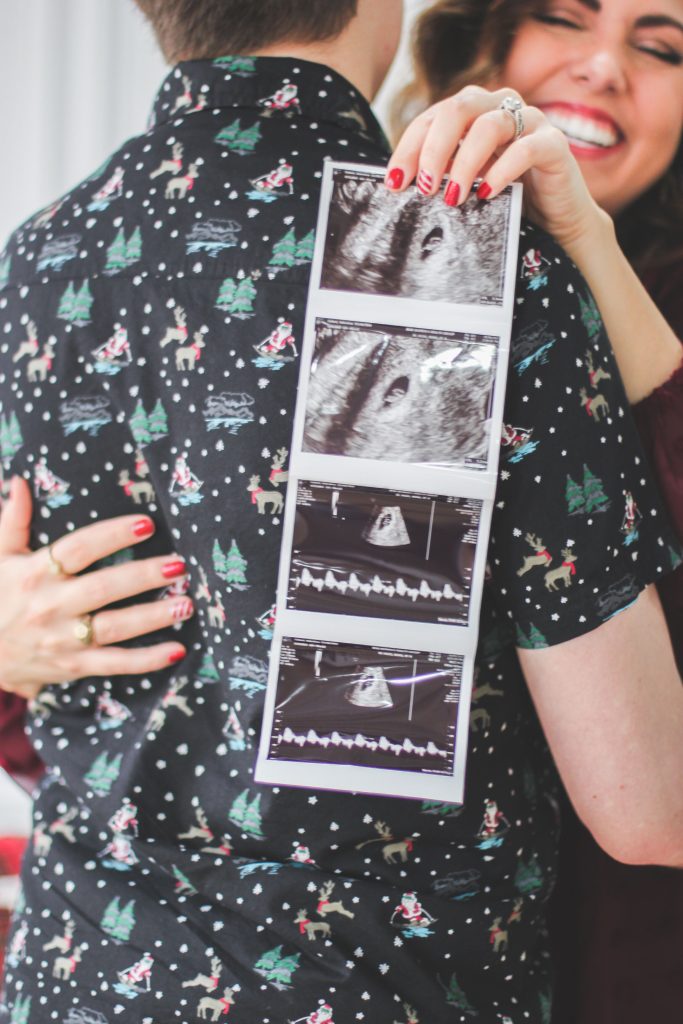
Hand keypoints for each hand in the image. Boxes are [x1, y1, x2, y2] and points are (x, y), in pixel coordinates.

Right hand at [0, 476, 191, 699]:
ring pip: (114, 628)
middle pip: (103, 588)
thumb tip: (22, 482)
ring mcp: (63, 640)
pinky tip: (177, 649)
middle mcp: (50, 606)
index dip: (112, 535)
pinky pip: (115, 664)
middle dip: (143, 576)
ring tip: (187, 604)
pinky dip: (147, 660)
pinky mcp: (74, 666)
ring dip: (153, 616)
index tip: (146, 524)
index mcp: (34, 573)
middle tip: (179, 565)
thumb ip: (12, 520)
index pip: (78, 549)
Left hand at [385, 85, 608, 253]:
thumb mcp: (467, 185)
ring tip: (453, 197)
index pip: (433, 116)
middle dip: (433, 148)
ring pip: (490, 125)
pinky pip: (526, 148)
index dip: (409, 147)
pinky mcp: (554, 144)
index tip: (394, 182)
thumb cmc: (506, 201)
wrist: (557, 221)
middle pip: (458, 108)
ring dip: (464, 162)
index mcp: (474, 112)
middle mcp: (501, 107)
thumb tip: (396, 188)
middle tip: (422, 186)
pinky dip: (502, 169)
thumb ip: (440, 176)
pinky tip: (487, 193)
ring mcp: (530, 121)